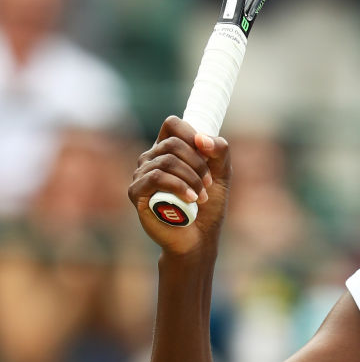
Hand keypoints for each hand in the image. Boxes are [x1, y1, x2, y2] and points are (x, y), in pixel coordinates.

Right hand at [128, 117, 230, 257]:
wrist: (198, 238)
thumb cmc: (208, 205)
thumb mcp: (221, 174)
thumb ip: (219, 151)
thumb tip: (202, 138)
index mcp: (168, 149)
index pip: (172, 124)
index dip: (191, 134)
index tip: (208, 153)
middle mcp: (151, 159)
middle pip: (173, 143)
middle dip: (198, 163)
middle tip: (208, 183)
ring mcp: (141, 175)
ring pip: (167, 161)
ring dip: (191, 178)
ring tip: (201, 196)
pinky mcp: (136, 192)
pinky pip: (156, 177)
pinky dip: (178, 186)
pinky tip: (191, 199)